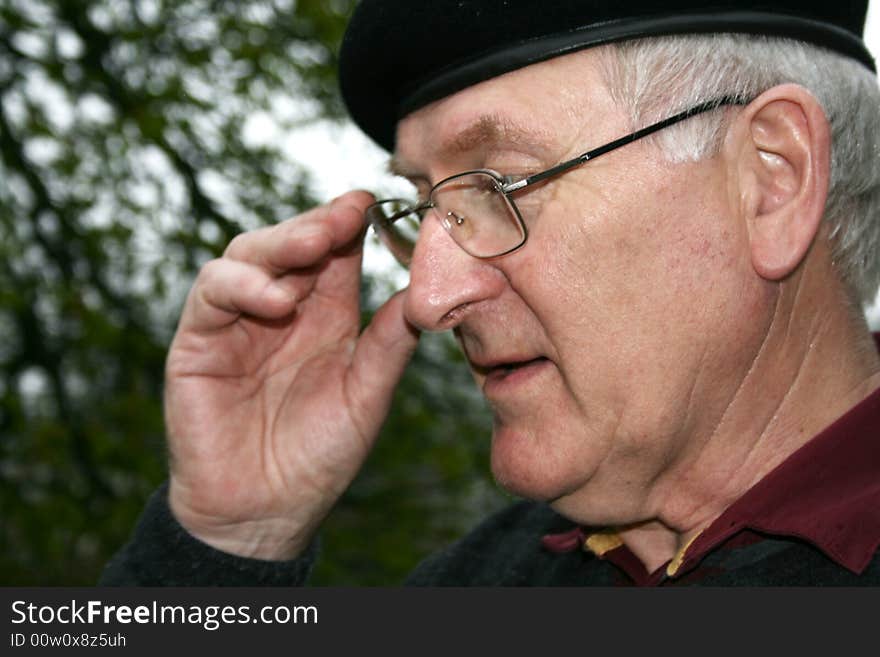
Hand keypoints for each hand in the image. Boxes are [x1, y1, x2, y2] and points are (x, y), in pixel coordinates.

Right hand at [164, 191, 418, 559]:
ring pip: (249, 255)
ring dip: (280, 244)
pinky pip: (212, 294)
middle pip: (293, 244)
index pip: (337, 255)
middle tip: (347, 213)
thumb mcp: (366, 396)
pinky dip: (241, 286)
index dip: (351, 225)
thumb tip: (423, 290)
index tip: (374, 202)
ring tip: (314, 246)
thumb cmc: (318, 456)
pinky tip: (275, 300)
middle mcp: (283, 309)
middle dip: (319, 223)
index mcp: (326, 316)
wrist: (264, 512)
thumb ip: (388, 343)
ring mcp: (238, 320)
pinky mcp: (199, 340)